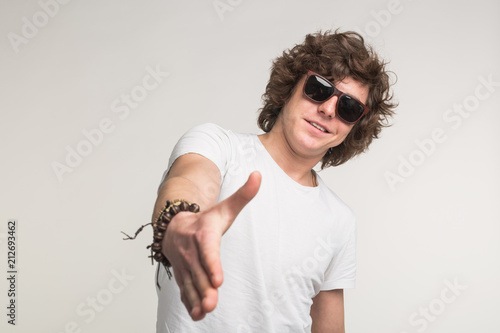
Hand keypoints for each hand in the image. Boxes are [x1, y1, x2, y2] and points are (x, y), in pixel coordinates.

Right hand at [162, 171, 261, 319]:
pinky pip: (184, 291)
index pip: (208, 250)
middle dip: (205, 288)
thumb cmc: (205, 220)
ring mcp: (185, 266)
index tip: (218, 279)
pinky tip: (197, 315)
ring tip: (204, 311)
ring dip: (197, 299)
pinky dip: (189, 303)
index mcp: (203, 235)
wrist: (174, 227)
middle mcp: (192, 252)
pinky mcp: (182, 276)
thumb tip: (258, 175)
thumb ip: (243, 194)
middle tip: (213, 301)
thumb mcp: (224, 208)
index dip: (212, 264)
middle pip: (199, 272)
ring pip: (190, 284)